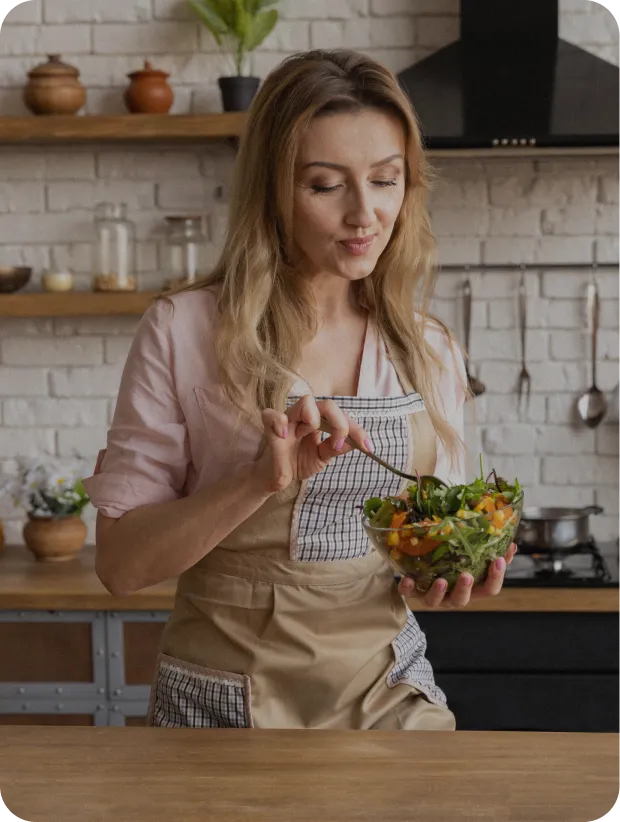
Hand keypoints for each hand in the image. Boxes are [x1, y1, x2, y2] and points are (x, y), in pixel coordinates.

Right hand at [253, 395, 370, 493]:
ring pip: (306, 402)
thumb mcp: (322, 456)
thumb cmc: (298, 461)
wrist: (277, 477)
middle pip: (328, 405)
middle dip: (340, 423)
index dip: (356, 430)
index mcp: (320, 420)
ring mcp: (288, 419)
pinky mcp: (271, 428)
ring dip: (314, 418)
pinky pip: (272, 415)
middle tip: (339, 444)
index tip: (368, 448)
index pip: (342, 417)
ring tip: (310, 435)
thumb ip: (337, 447)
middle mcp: (305, 415)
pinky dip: (279, 421)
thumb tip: (357, 442)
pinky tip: (285, 433)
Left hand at [397, 543, 517, 608]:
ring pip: (436, 601)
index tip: (499, 560)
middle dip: (465, 589)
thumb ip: (489, 552)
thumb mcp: (471, 558)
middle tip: (467, 576)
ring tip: (441, 581)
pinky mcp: (413, 592)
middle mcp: (452, 595)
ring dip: (439, 592)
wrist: (419, 566)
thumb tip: (511, 544)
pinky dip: (408, 588)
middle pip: (463, 600)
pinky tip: (408, 578)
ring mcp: (432, 596)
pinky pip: (409, 593)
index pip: (489, 589)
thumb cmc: (451, 563)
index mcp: (470, 588)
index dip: (495, 577)